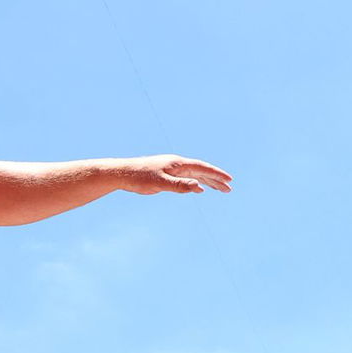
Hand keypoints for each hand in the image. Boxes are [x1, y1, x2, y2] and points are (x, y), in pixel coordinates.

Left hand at [118, 154, 232, 194]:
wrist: (122, 173)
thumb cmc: (139, 177)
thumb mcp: (160, 183)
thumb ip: (179, 185)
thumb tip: (198, 186)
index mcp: (178, 163)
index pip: (202, 168)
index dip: (216, 174)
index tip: (229, 180)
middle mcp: (177, 164)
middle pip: (202, 171)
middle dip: (216, 179)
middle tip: (229, 188)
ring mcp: (172, 169)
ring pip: (195, 175)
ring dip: (208, 181)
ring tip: (220, 189)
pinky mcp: (166, 175)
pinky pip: (186, 178)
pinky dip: (195, 183)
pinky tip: (199, 188)